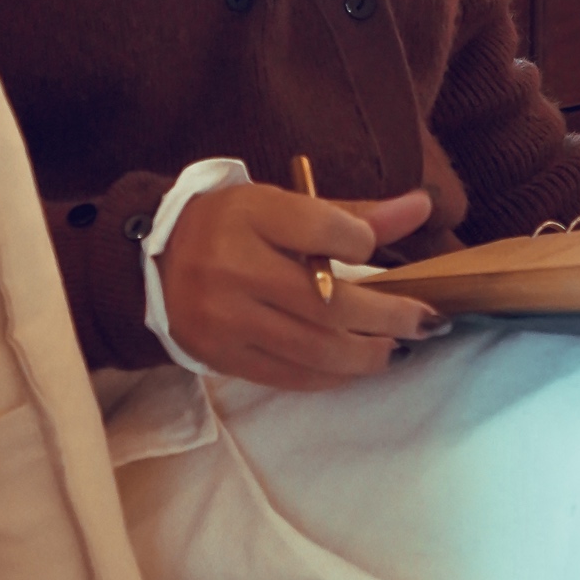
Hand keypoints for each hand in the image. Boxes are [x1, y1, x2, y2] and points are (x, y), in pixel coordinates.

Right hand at [159, 182, 445, 390]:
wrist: (154, 261)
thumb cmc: (232, 226)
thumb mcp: (285, 204)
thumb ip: (354, 212)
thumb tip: (422, 207)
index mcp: (251, 214)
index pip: (322, 228)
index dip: (361, 242)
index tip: (371, 251)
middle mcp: (234, 267)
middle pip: (328, 301)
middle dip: (388, 316)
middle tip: (425, 320)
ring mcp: (226, 318)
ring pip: (314, 348)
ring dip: (367, 354)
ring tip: (396, 349)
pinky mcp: (222, 356)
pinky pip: (290, 376)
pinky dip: (331, 376)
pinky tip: (354, 366)